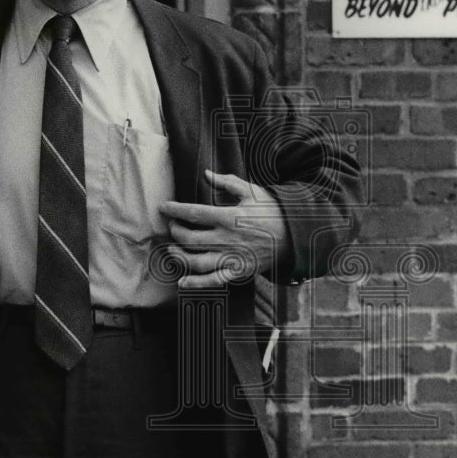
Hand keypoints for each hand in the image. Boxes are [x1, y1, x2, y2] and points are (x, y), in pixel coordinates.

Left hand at [159, 170, 290, 288]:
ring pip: (196, 261)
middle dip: (175, 231)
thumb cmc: (271, 211)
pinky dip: (196, 283)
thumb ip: (227, 182)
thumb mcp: (251, 191)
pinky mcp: (237, 271)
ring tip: (172, 249)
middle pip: (189, 238)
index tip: (163, 207)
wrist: (294, 235)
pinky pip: (213, 280)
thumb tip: (206, 174)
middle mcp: (227, 239)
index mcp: (228, 217)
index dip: (174, 210)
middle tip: (172, 226)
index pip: (193, 213)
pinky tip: (182, 282)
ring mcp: (231, 257)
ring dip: (179, 256)